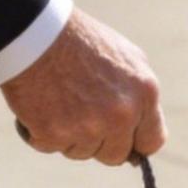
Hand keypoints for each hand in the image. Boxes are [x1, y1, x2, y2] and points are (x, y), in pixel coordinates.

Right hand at [0, 5, 165, 165]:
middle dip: (99, 142)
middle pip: (115, 155)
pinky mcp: (55, 134)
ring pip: (81, 152)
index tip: (122, 142)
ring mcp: (88, 127)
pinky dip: (41, 131)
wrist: (36, 32)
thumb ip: (138, 95)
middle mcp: (121, 115)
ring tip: (58, 100)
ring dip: (68, 135)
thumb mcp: (125, 58)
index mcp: (144, 93)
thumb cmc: (79, 40)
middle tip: (80, 117)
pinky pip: (50, 147)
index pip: (151, 140)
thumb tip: (139, 127)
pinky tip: (40, 103)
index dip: (134, 143)